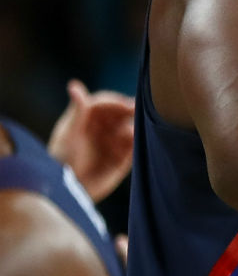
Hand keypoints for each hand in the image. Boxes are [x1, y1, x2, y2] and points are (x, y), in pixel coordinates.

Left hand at [47, 80, 134, 201]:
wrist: (67, 191)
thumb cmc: (61, 160)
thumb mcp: (68, 133)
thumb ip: (78, 110)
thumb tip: (74, 84)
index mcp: (86, 119)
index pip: (104, 102)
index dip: (115, 101)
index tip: (125, 105)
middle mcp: (101, 128)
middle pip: (120, 113)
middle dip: (129, 111)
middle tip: (138, 111)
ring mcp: (112, 143)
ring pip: (130, 129)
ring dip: (133, 127)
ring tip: (130, 132)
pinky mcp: (121, 159)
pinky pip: (134, 148)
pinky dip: (136, 142)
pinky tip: (134, 141)